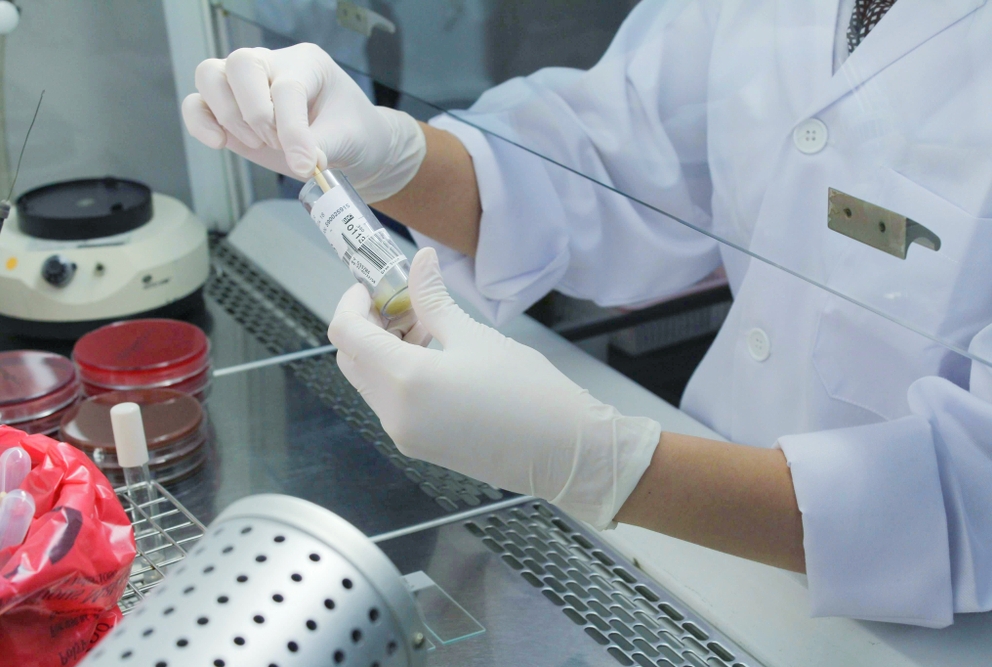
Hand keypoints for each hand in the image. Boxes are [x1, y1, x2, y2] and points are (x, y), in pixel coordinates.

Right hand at [181, 44, 425, 202]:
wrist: (349, 148)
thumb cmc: (351, 133)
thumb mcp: (347, 140)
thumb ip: (320, 147)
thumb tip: (299, 162)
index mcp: (307, 63)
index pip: (287, 87)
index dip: (292, 130)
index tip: (306, 165)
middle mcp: (272, 64)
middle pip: (241, 64)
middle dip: (256, 112)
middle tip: (277, 143)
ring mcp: (245, 85)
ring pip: (210, 75)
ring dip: (229, 116)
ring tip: (259, 144)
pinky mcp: (227, 110)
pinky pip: (196, 104)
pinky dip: (199, 122)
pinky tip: (219, 143)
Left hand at [328, 248, 661, 527]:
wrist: (562, 452)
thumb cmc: (526, 389)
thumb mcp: (475, 336)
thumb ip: (434, 300)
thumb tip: (419, 261)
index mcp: (404, 380)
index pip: (346, 334)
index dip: (351, 302)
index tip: (374, 284)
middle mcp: (393, 413)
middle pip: (352, 359)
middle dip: (366, 325)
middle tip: (401, 302)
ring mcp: (403, 434)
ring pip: (369, 382)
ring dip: (382, 350)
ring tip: (425, 327)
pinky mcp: (418, 446)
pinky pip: (390, 404)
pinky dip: (397, 375)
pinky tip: (434, 359)